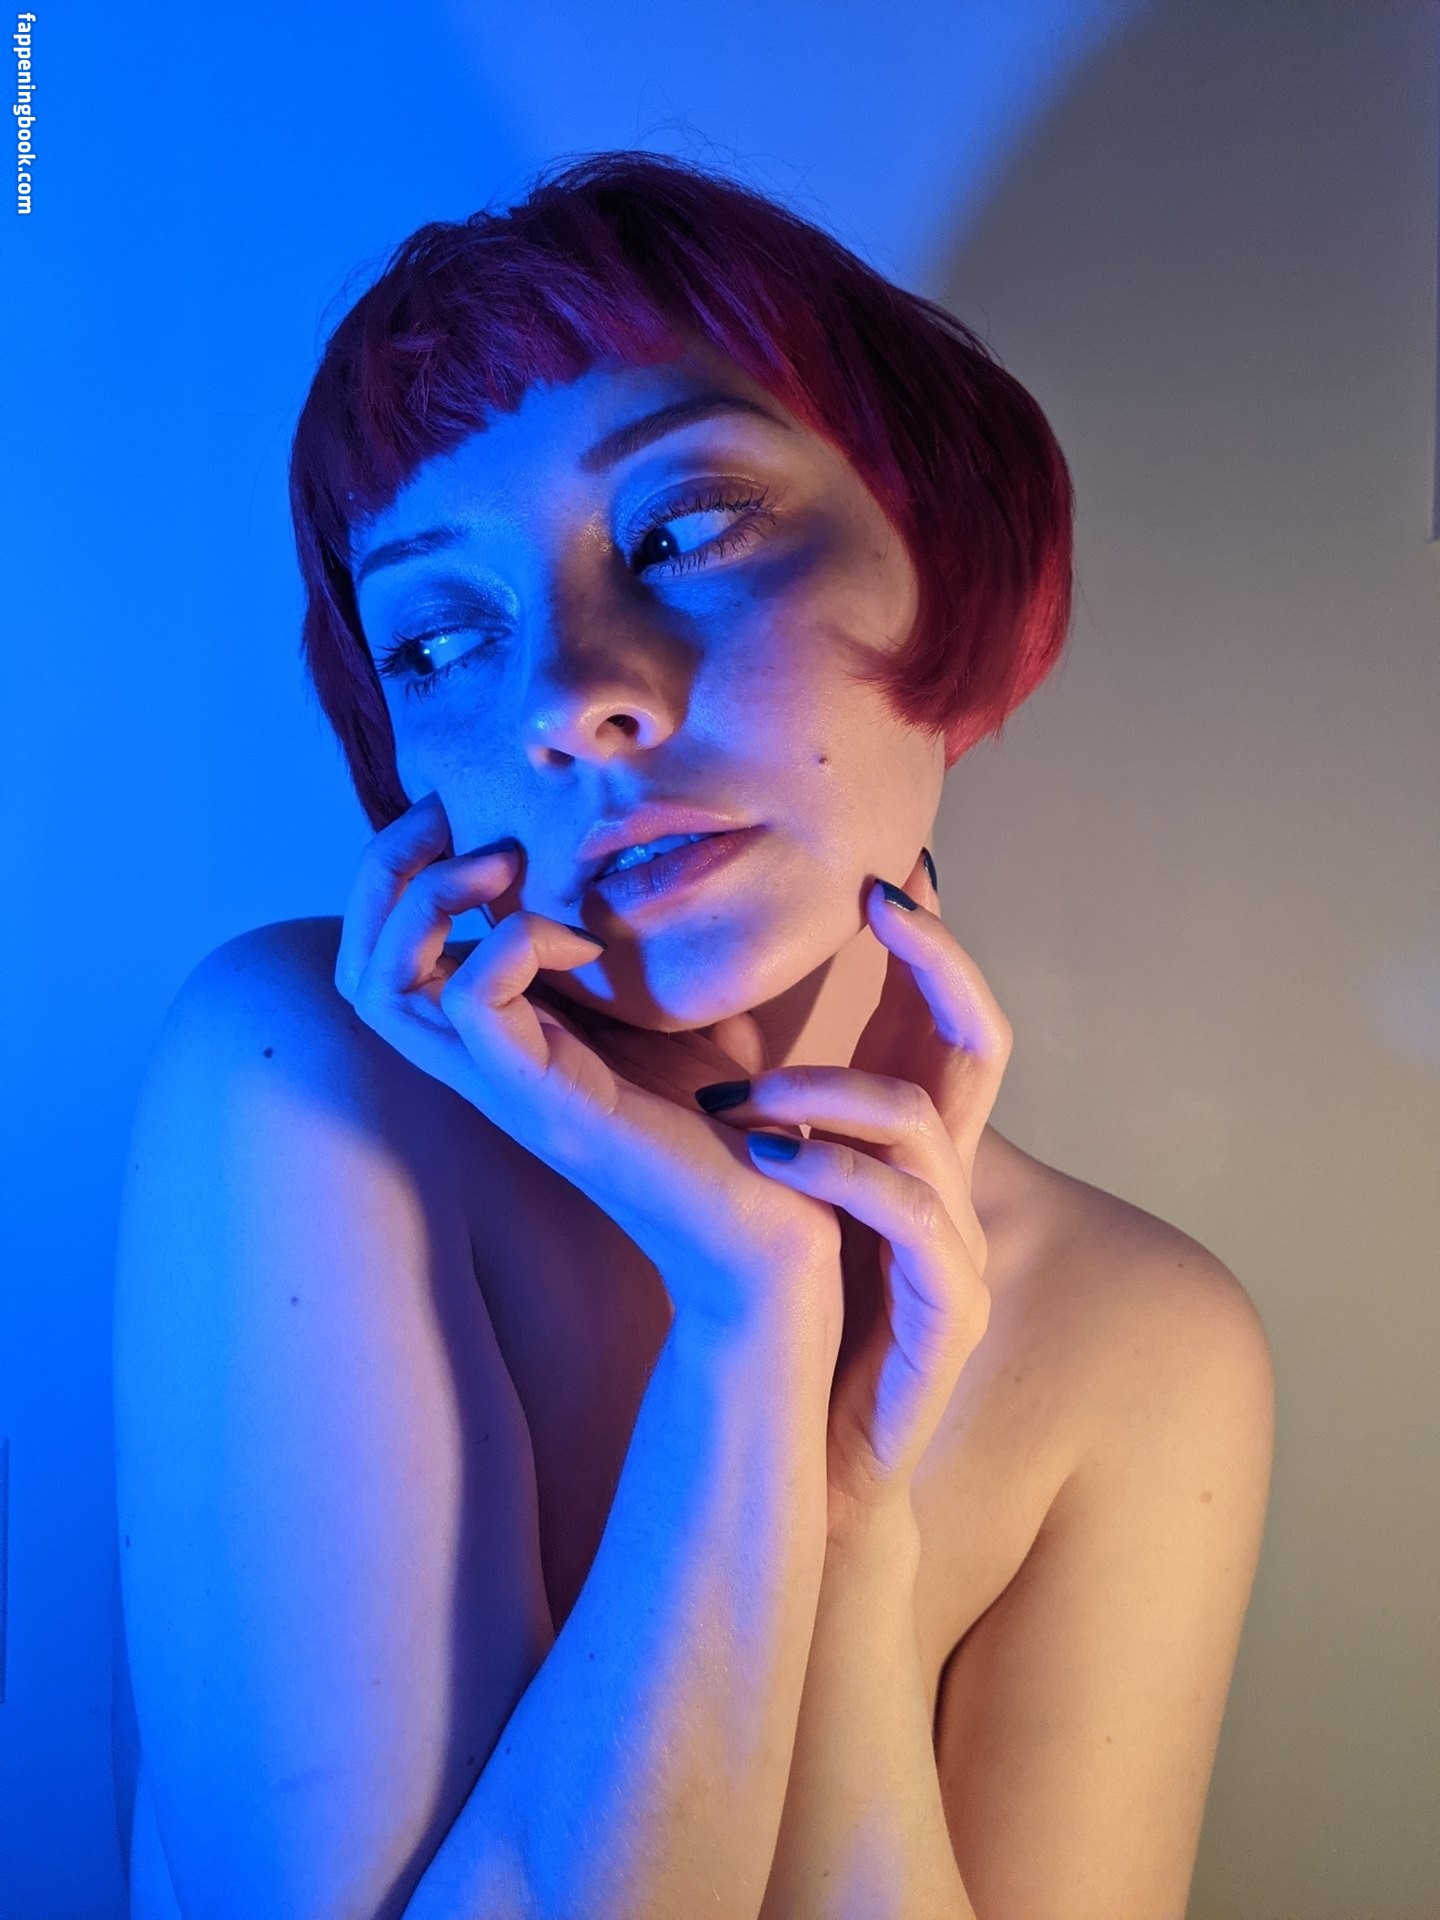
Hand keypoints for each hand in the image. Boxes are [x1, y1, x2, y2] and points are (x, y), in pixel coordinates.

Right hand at [332, 793, 842, 1341]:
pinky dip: (511, 946)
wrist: (771, 1227)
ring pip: (387, 989)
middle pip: (360, 969)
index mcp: (500, 1044)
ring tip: (505, 868)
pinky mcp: (551, 1107)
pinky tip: (582, 942)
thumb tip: (658, 869)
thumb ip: (646, 949)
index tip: (454, 815)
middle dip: (384, 873)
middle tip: (451, 821)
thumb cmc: (729, 1126)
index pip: (384, 962)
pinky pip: (476, 1009)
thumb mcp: (677, 1010)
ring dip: (433, 902)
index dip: (392, 876)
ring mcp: (508, 1091)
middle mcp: (484, 1068)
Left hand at [692, 849, 1011, 1529]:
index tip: (886, 868)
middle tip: (882, 901)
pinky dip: (841, 1174)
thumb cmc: (795, 1307)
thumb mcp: (780, 1184)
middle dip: (940, 961)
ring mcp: (956, 1239)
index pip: (936, 1017)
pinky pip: (911, 1213)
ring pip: (928, 1121)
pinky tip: (772, 1162)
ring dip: (834, 1089)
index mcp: (905, 1142)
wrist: (811, 1439)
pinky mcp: (948, 1306)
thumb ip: (768, 1102)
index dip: (926, 941)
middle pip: (980, 1040)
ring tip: (743, 1092)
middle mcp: (947, 1177)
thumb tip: (711, 1013)